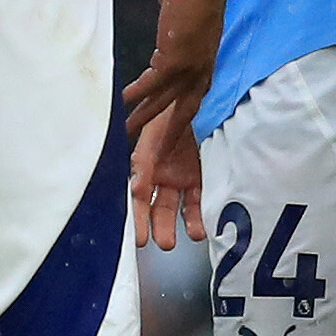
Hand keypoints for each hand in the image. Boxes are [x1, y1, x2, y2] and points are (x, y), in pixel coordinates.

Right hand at [125, 0, 223, 138]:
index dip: (183, 115)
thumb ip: (178, 33)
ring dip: (146, 118)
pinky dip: (138, 95)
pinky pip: (153, 83)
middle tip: (154, 153)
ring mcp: (190, 64)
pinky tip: (122, 103)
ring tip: (127, 132)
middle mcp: (201, 68)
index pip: (195, 96)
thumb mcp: (188, 18)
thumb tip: (167, 32)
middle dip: (170, 134)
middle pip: (185, 110)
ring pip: (166, 101)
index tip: (170, 132)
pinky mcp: (175, 56)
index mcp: (205, 60)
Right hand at [129, 103, 205, 249]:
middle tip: (159, 243)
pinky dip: (198, 216)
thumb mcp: (150, 131)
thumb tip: (137, 187)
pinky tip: (199, 231)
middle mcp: (158, 174)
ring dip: (177, 225)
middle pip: (154, 206)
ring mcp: (178, 176)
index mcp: (142, 163)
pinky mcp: (197, 176)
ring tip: (182, 240)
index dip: (136, 217)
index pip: (137, 196)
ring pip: (175, 207)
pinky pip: (197, 200)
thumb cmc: (164, 110)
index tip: (136, 237)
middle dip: (155, 226)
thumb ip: (143, 160)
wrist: (191, 92)